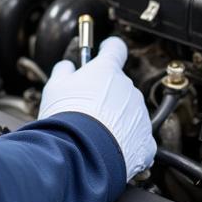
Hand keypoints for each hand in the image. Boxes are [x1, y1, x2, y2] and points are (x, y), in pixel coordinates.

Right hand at [37, 36, 155, 180]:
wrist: (81, 153)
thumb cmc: (67, 118)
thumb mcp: (55, 86)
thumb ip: (64, 71)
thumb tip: (67, 67)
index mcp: (107, 70)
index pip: (115, 48)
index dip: (108, 48)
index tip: (104, 50)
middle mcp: (128, 88)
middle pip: (119, 84)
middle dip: (106, 93)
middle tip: (86, 106)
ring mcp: (140, 114)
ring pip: (129, 110)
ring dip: (116, 117)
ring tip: (95, 131)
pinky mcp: (146, 139)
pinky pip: (139, 136)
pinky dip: (128, 140)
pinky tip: (110, 146)